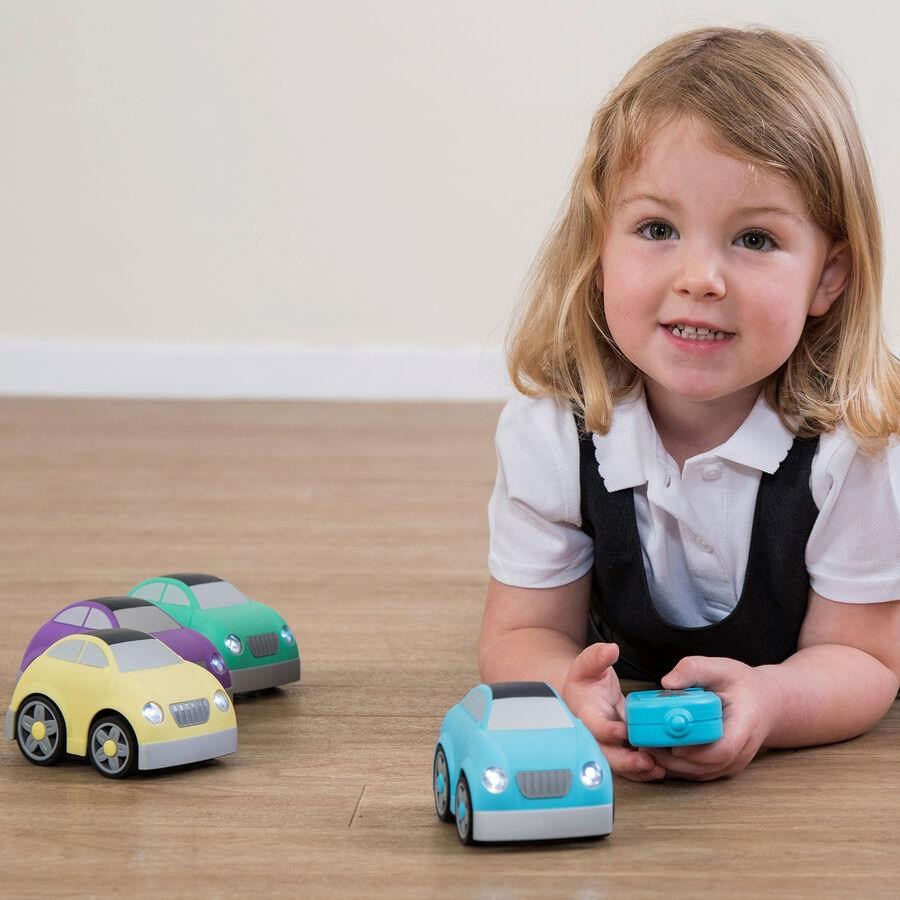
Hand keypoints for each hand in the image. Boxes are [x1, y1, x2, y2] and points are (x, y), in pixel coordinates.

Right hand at [562, 642, 665, 781]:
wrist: (585, 695)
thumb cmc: (586, 680)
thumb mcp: (589, 664)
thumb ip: (598, 657)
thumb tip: (610, 650)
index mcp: (584, 712)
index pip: (592, 725)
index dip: (606, 730)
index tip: (623, 731)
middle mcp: (594, 733)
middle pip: (606, 753)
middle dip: (625, 760)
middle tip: (645, 761)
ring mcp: (607, 744)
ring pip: (619, 763)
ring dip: (637, 769)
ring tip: (658, 769)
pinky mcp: (620, 749)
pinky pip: (630, 764)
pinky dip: (643, 770)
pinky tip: (659, 769)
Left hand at [645, 656, 772, 780]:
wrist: (763, 703)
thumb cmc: (741, 684)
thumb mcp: (720, 668)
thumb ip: (693, 670)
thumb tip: (667, 683)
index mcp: (745, 725)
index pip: (725, 749)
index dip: (697, 751)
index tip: (673, 744)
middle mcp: (741, 750)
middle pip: (706, 766)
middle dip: (673, 760)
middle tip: (645, 746)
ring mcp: (733, 762)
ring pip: (700, 774)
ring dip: (671, 765)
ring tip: (646, 748)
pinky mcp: (722, 766)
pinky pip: (698, 772)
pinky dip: (677, 767)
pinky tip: (657, 752)